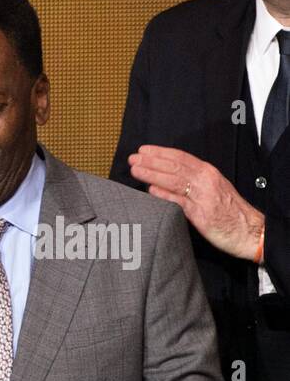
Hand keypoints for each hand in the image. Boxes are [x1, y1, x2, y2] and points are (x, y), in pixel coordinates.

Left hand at [127, 146, 264, 260]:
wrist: (248, 230)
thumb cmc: (228, 211)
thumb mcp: (212, 190)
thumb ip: (192, 183)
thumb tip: (166, 179)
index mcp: (208, 173)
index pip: (181, 157)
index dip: (161, 152)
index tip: (144, 150)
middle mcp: (206, 180)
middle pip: (175, 166)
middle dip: (152, 161)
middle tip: (133, 158)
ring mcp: (203, 196)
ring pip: (174, 180)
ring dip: (153, 173)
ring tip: (136, 170)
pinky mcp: (201, 213)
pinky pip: (179, 201)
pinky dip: (164, 194)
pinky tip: (150, 189)